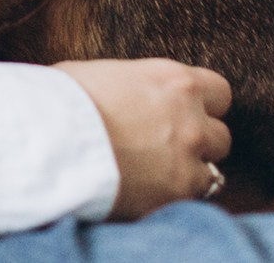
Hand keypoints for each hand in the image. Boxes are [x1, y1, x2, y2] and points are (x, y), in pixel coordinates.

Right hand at [55, 58, 232, 217]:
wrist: (52, 138)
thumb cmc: (63, 100)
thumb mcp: (101, 74)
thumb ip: (130, 85)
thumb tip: (122, 92)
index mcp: (173, 80)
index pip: (218, 91)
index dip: (202, 106)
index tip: (184, 115)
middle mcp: (190, 116)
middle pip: (221, 134)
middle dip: (198, 142)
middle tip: (168, 148)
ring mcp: (188, 156)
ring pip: (214, 169)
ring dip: (192, 172)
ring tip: (159, 175)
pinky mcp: (178, 192)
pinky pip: (196, 198)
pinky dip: (178, 197)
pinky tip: (152, 193)